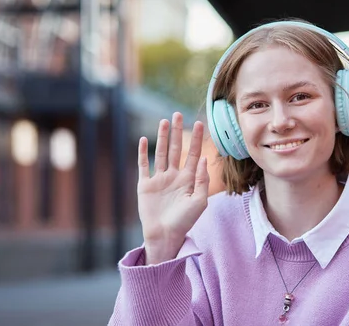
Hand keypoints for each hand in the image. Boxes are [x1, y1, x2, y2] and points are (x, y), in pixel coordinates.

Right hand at [137, 112, 209, 264]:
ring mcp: (159, 179)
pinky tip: (145, 139)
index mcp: (188, 179)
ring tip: (164, 121)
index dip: (197, 139)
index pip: (194, 154)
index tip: (200, 123)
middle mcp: (174, 176)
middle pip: (176, 149)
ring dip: (162, 137)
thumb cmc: (185, 221)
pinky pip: (144, 165)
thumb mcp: (199, 201)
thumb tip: (204, 159)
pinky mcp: (145, 185)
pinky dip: (143, 152)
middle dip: (178, 132)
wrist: (165, 235)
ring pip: (161, 153)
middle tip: (178, 114)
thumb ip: (202, 180)